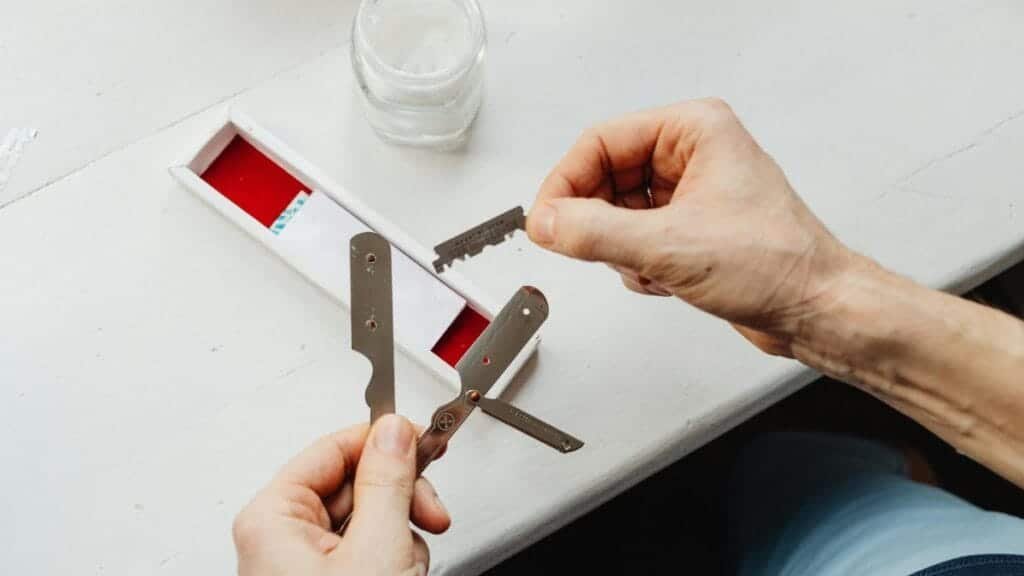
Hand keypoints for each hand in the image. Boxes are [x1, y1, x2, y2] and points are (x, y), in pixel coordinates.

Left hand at [233, 416, 449, 575]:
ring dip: (401, 535)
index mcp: (272, 518)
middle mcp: (280, 538)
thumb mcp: (376, 547)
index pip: (334, 447)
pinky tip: (401, 573)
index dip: (385, 441)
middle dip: (400, 499)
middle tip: (428, 511)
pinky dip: (393, 559)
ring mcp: (303, 564)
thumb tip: (393, 432)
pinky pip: (368, 548)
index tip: (425, 439)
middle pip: (356, 483)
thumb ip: (387, 482)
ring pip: (369, 518)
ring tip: (407, 563)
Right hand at [527, 98, 858, 355]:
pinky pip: (633, 238)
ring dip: (620, 248)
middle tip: (582, 247)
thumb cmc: (777, 264)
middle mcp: (692, 155)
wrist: (815, 311)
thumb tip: (545, 223)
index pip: (601, 142)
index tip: (544, 220)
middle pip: (604, 177)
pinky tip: (665, 279)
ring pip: (616, 213)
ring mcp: (690, 193)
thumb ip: (594, 232)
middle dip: (596, 221)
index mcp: (694, 130)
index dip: (565, 182)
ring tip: (649, 266)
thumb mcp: (668, 247)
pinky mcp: (689, 229)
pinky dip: (637, 264)